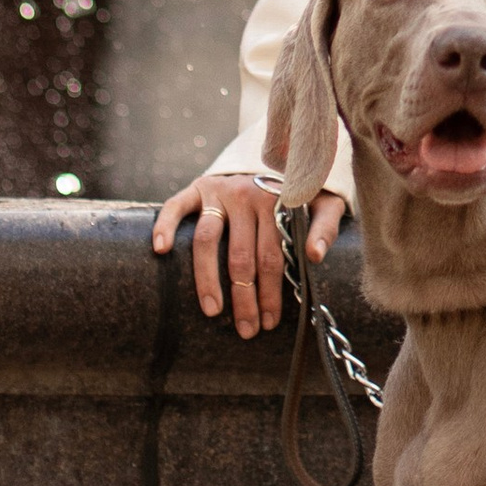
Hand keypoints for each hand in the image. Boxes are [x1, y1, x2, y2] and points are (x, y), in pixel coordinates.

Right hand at [150, 168, 344, 336]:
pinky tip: (161, 250)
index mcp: (277, 202)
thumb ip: (325, 226)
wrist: (272, 156)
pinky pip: (176, 206)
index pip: (272, 255)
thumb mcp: (321, 203)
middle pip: (241, 255)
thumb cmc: (295, 194)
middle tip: (246, 329)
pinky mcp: (196, 187)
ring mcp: (218, 191)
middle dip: (244, 297)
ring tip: (212, 311)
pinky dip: (165, 225)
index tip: (269, 322)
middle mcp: (246, 194)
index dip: (271, 292)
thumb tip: (315, 256)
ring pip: (208, 239)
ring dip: (208, 279)